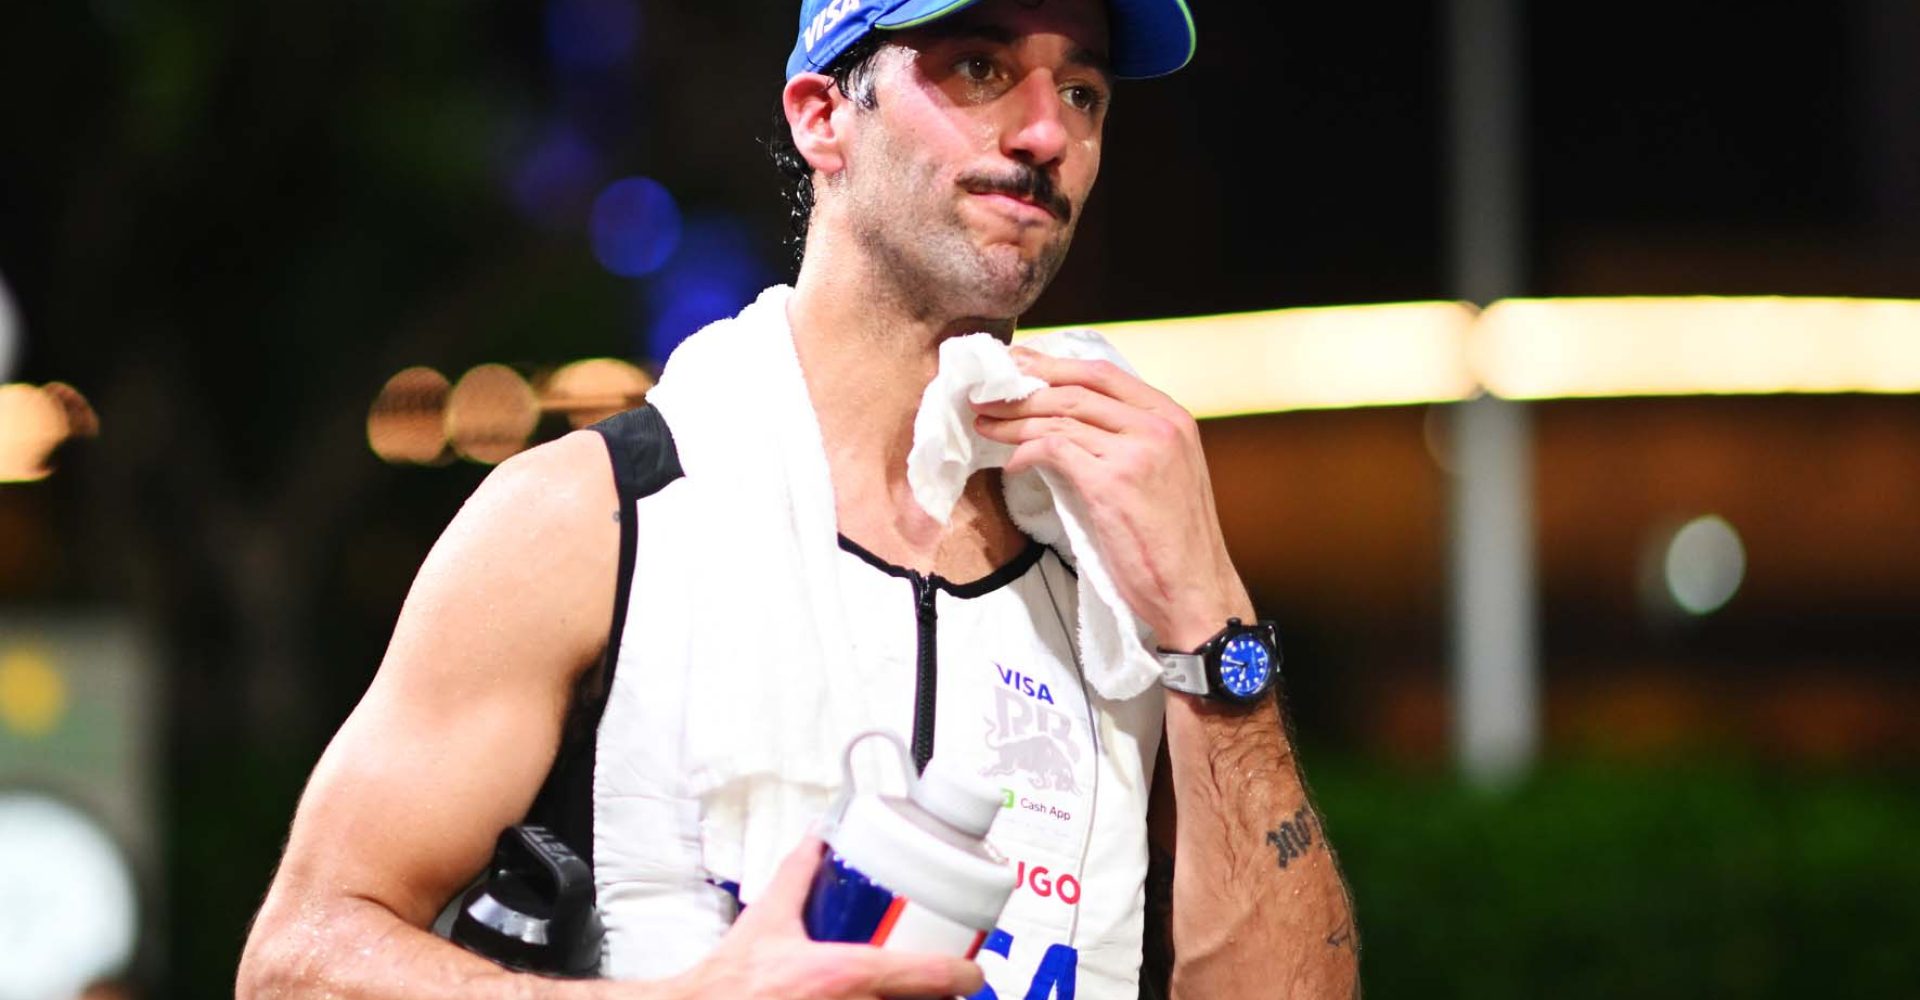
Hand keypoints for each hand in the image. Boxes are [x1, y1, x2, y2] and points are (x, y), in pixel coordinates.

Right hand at [659, 837, 983, 999]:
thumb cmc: (729, 983)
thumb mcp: (768, 919)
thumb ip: (798, 873)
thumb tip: (817, 835)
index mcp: (845, 974)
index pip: (930, 978)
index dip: (963, 975)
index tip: (972, 970)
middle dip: (942, 998)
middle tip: (947, 985)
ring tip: (921, 996)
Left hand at [972, 348, 1253, 650]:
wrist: (1194, 591)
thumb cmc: (1174, 543)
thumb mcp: (1163, 474)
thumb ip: (1129, 441)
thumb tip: (1070, 425)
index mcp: (1172, 417)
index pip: (1103, 372)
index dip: (1054, 365)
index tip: (1020, 365)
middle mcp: (1158, 426)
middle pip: (1077, 388)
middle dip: (1025, 387)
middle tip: (987, 392)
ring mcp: (1137, 452)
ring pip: (1061, 416)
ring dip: (1015, 419)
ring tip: (985, 424)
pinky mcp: (1112, 483)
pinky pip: (1055, 449)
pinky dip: (1026, 451)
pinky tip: (1012, 463)